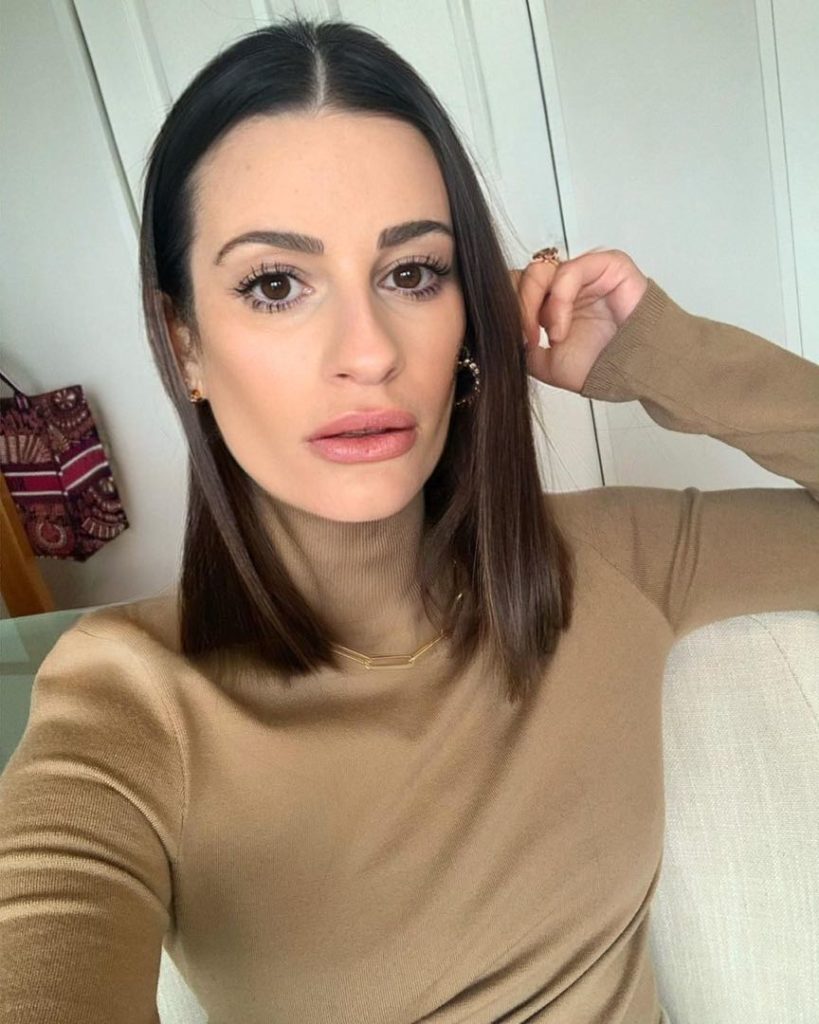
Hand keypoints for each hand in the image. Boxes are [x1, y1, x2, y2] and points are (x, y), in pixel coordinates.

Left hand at [510, 248, 648, 392]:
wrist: (633, 373)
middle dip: (518, 307)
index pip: (515, 288)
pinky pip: (569, 270)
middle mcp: (565, 284)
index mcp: (550, 302)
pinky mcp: (606, 264)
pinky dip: (558, 301)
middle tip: (526, 336)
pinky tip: (560, 328)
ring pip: (540, 271)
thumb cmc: (598, 367)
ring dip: (537, 306)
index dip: (508, 309)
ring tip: (551, 336)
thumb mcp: (542, 362)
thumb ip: (519, 343)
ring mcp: (584, 272)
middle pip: (523, 276)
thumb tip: (499, 329)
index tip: (514, 340)